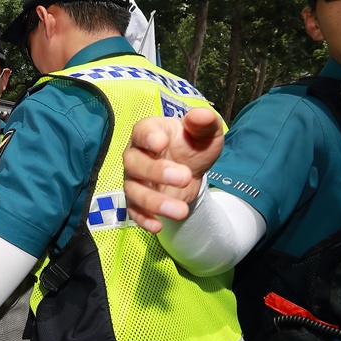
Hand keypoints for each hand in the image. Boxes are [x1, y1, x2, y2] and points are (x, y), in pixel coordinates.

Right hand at [123, 108, 223, 232]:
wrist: (191, 169)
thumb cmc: (194, 145)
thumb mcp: (206, 133)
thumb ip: (205, 122)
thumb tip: (202, 114)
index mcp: (150, 131)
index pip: (142, 131)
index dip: (149, 137)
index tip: (161, 143)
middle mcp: (136, 154)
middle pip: (134, 162)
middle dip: (156, 171)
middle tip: (184, 177)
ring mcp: (134, 178)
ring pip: (133, 190)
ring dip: (154, 201)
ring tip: (181, 211)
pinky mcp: (136, 200)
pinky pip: (133, 210)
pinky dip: (143, 219)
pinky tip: (158, 226)